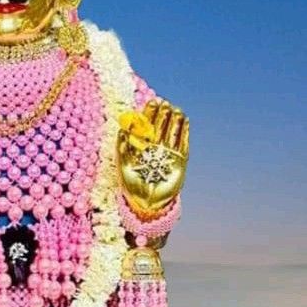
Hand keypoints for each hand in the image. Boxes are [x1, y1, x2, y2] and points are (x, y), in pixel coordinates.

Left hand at [116, 100, 188, 218]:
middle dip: (162, 114)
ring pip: (172, 132)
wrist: (148, 204)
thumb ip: (122, 148)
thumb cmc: (132, 186)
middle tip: (164, 104)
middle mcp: (155, 147)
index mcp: (141, 146)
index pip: (146, 125)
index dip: (149, 113)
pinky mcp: (180, 160)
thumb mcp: (123, 165)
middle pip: (160, 126)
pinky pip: (183, 143)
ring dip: (174, 120)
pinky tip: (184, 120)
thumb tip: (121, 129)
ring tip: (176, 109)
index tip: (152, 102)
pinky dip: (184, 132)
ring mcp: (168, 153)